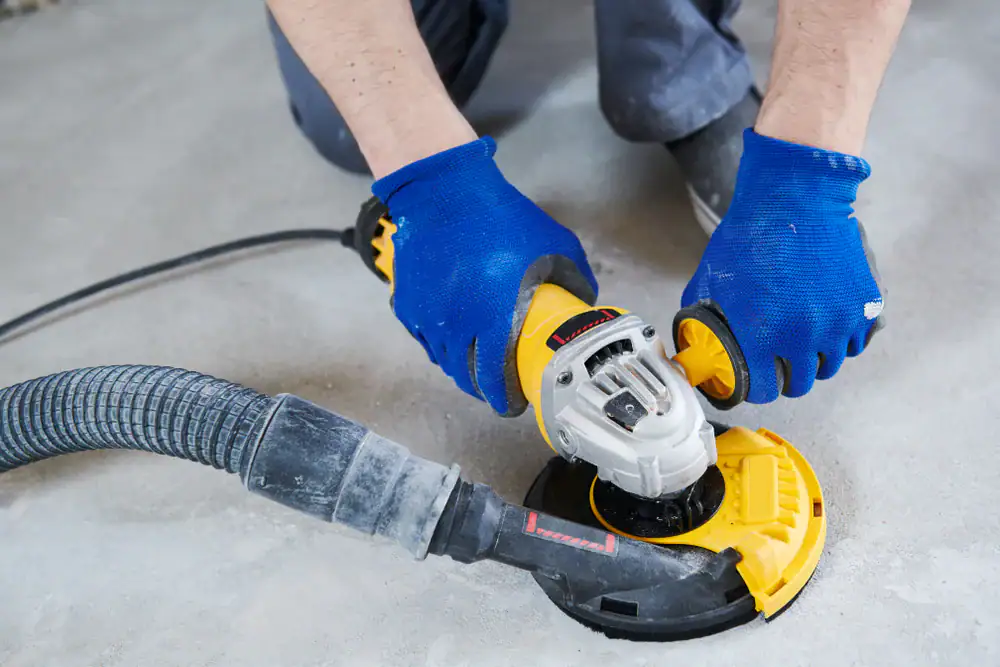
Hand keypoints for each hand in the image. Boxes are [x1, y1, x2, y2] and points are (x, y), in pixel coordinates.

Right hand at [372, 136, 597, 415]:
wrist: (444, 191)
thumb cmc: (503, 218)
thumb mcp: (556, 246)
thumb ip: (575, 280)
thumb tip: (584, 304)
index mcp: (493, 319)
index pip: (494, 377)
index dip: (504, 398)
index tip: (513, 403)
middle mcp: (456, 325)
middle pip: (465, 374)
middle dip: (482, 386)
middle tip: (495, 386)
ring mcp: (427, 316)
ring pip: (442, 358)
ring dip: (460, 366)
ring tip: (474, 363)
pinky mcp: (406, 303)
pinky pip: (424, 335)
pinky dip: (439, 342)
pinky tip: (451, 336)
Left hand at [682, 129, 884, 402]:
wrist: (796, 199)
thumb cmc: (748, 236)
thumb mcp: (711, 280)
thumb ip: (701, 317)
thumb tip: (691, 344)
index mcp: (761, 335)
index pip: (762, 389)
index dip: (755, 388)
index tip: (754, 382)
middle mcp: (803, 336)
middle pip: (800, 382)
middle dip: (786, 377)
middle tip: (779, 363)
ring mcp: (838, 323)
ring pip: (830, 364)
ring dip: (815, 359)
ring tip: (803, 341)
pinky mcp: (865, 305)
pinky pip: (858, 341)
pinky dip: (844, 339)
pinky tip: (828, 324)